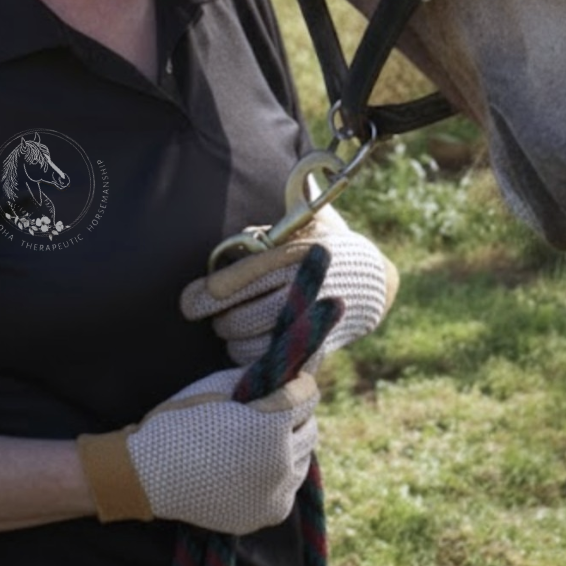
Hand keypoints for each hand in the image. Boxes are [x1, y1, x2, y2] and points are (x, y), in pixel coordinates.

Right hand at [76, 367, 317, 533]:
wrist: (148, 475)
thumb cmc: (180, 422)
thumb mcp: (218, 386)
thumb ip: (258, 378)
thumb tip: (286, 374)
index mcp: (270, 426)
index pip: (306, 396)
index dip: (298, 383)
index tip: (291, 379)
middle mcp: (281, 462)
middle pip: (310, 429)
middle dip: (296, 415)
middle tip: (274, 409)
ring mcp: (276, 493)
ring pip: (302, 460)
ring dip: (289, 445)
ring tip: (261, 439)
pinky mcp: (268, 514)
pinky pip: (287, 488)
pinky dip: (278, 475)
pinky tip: (254, 466)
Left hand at [180, 206, 398, 366]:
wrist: (373, 282)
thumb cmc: (325, 245)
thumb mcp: (306, 220)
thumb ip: (278, 216)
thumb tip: (263, 202)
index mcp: (294, 256)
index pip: (242, 281)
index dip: (209, 294)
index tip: (192, 300)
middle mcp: (301, 290)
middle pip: (239, 319)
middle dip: (219, 320)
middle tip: (212, 314)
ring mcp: (308, 323)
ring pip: (250, 345)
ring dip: (234, 340)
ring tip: (232, 328)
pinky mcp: (314, 348)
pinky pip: (269, 364)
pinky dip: (253, 358)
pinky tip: (251, 345)